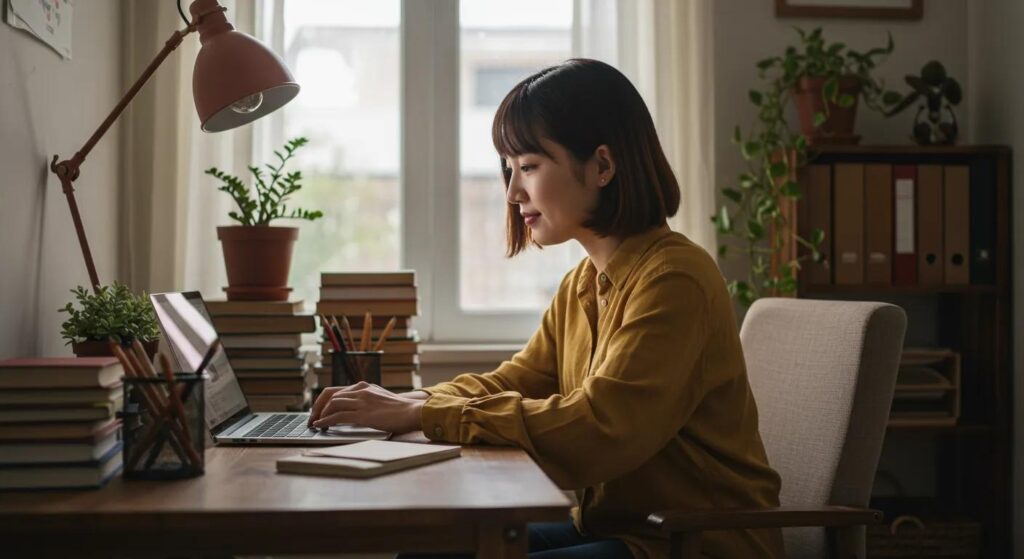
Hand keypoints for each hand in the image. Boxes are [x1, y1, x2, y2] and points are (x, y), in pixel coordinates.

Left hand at [308, 382, 424, 433]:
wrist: (413, 412)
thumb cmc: (400, 410)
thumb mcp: (380, 399)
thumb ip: (366, 401)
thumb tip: (352, 412)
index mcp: (364, 386)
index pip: (336, 390)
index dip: (323, 401)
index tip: (318, 411)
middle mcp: (361, 390)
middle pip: (330, 395)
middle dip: (318, 407)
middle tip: (312, 418)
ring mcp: (362, 401)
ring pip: (332, 404)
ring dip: (320, 415)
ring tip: (315, 424)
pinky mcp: (364, 414)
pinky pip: (338, 416)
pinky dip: (326, 421)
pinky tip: (321, 426)